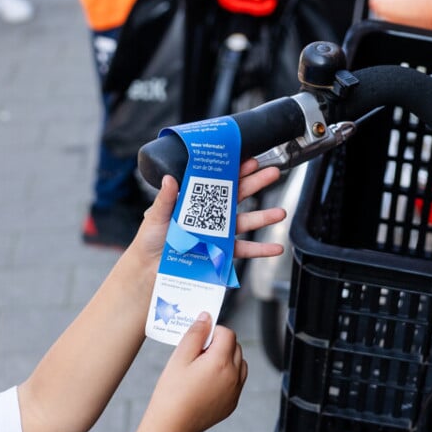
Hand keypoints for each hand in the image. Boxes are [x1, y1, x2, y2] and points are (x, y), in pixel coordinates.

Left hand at [128, 159, 285, 264]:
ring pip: (246, 222)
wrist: (150, 270)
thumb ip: (165, 198)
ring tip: (280, 213)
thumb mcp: (156, 216)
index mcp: (196, 201)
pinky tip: (275, 247)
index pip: (219, 181)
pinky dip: (261, 250)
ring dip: (265, 217)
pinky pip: (244, 250)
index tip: (250, 160)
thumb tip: (169, 179)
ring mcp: (218, 233)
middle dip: (257, 184)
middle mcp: (210, 215)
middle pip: (238, 196)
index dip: (235, 170)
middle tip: (273, 173)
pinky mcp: (221, 253)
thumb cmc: (151, 240)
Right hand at [146, 317, 246, 431]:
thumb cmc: (171, 392)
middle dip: (220, 344)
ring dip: (226, 359)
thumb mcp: (179, 357)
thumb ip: (195, 334)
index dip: (213, 332)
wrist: (171, 426)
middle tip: (198, 354)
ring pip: (240, 364)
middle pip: (236, 347)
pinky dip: (227, 376)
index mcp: (221, 362)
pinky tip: (206, 383)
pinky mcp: (232, 403)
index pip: (228, 333)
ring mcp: (235, 391)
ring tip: (203, 368)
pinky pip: (237, 381)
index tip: (198, 341)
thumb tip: (207, 317)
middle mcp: (234, 376)